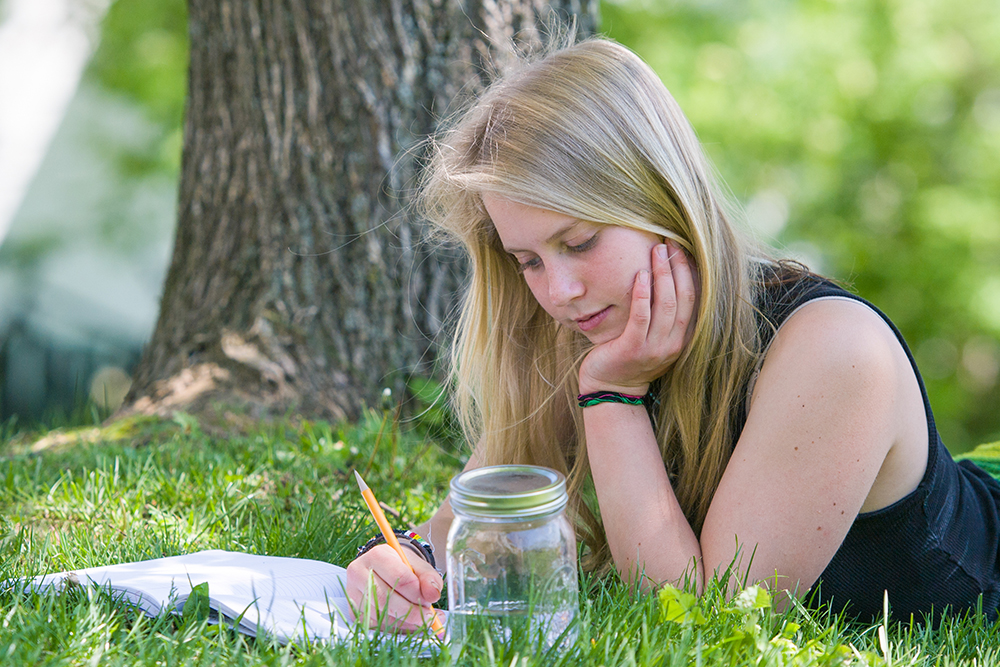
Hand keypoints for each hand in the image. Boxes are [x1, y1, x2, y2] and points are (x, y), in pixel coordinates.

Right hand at [345, 543, 443, 632]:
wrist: (386, 570)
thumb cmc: (404, 567)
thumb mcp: (420, 567)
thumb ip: (430, 578)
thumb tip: (433, 595)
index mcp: (377, 555)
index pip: (399, 577)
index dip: (417, 593)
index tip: (430, 601)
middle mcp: (359, 572)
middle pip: (386, 598)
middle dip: (411, 611)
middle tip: (428, 616)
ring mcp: (352, 593)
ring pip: (379, 614)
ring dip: (403, 621)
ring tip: (418, 617)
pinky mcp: (352, 610)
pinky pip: (374, 625)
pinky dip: (393, 627)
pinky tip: (404, 621)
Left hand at [578, 242, 698, 394]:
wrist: (610, 387)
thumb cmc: (628, 355)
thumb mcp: (653, 335)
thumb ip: (662, 314)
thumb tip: (665, 276)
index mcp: (682, 338)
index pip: (695, 299)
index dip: (691, 272)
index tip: (684, 247)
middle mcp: (674, 343)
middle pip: (684, 297)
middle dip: (678, 266)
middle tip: (670, 241)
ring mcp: (655, 348)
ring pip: (666, 304)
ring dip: (663, 274)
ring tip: (657, 250)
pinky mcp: (633, 349)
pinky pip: (642, 317)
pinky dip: (643, 295)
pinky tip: (641, 275)